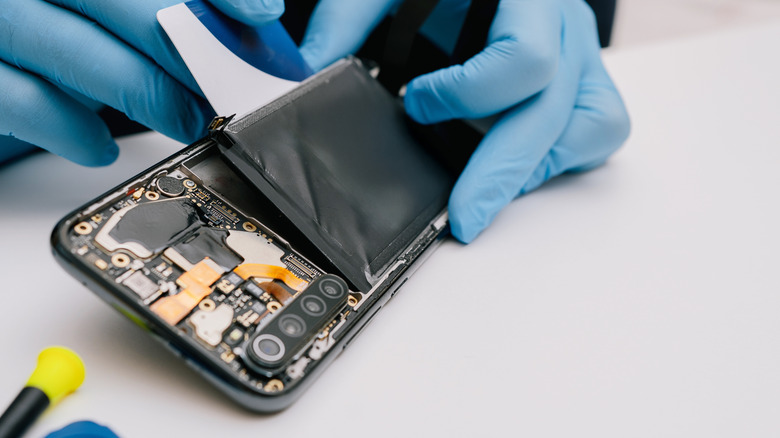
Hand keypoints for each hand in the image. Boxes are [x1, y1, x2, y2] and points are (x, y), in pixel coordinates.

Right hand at [0, 0, 282, 165]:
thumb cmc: (56, 34)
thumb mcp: (111, 16)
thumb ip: (162, 13)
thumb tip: (252, 23)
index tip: (262, 12)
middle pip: (120, 3)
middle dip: (186, 51)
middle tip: (225, 88)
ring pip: (81, 54)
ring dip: (148, 95)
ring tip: (186, 121)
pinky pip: (30, 103)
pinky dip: (77, 131)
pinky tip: (102, 146)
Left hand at [300, 0, 629, 242]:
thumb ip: (351, 14)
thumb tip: (310, 66)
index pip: (523, 59)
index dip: (467, 95)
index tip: (415, 104)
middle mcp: (564, 25)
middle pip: (551, 113)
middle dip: (500, 174)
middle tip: (463, 218)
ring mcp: (582, 54)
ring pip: (591, 126)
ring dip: (536, 167)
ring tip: (487, 190)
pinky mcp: (589, 80)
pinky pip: (600, 127)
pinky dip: (564, 157)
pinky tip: (518, 165)